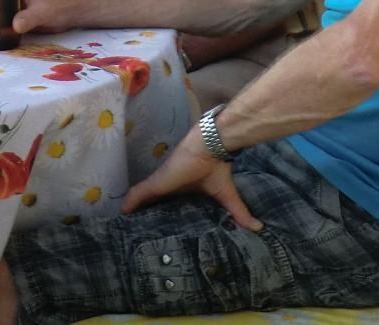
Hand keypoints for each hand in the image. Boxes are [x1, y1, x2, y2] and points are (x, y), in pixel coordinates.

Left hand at [122, 130, 261, 231]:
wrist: (210, 145)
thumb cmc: (216, 167)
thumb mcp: (226, 195)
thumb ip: (238, 212)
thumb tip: (257, 228)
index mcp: (182, 190)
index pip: (168, 205)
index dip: (161, 216)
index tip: (156, 230)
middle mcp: (168, 187)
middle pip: (152, 204)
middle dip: (145, 216)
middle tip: (138, 233)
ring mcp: (160, 184)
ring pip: (142, 200)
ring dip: (134, 210)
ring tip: (125, 227)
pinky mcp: (156, 182)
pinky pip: (139, 194)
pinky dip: (130, 203)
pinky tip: (121, 214)